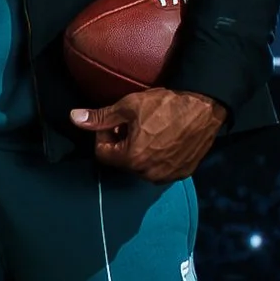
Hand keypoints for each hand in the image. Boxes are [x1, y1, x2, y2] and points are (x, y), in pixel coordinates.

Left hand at [69, 85, 226, 181]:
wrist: (205, 107)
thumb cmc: (166, 105)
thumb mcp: (128, 106)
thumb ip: (100, 117)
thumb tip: (74, 118)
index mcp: (132, 159)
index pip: (102, 153)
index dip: (104, 135)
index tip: (114, 122)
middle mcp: (148, 174)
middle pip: (122, 161)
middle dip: (121, 143)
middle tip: (132, 123)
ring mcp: (167, 176)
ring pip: (141, 166)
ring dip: (139, 151)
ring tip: (150, 130)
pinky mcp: (183, 173)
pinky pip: (161, 168)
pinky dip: (158, 156)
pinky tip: (165, 138)